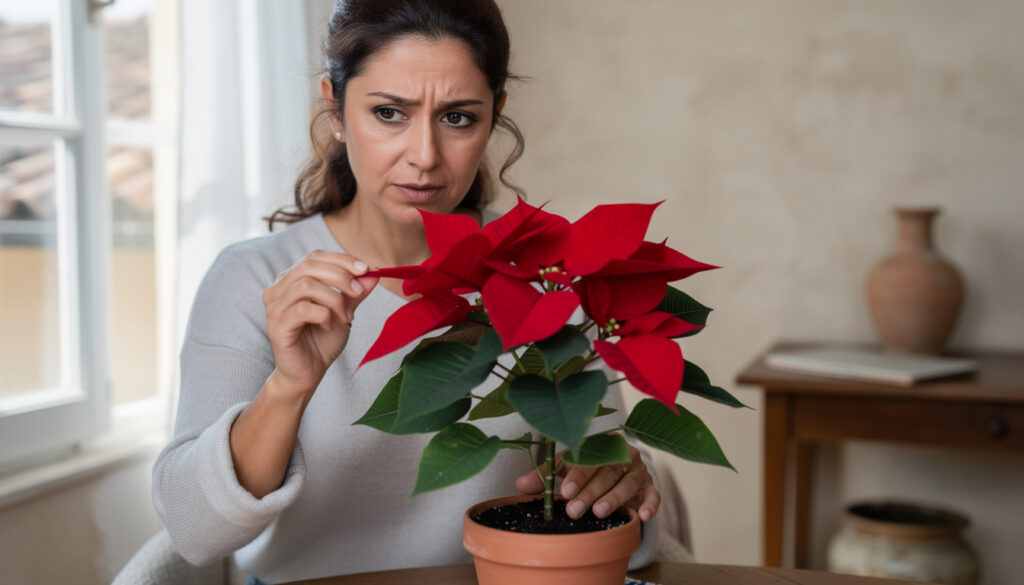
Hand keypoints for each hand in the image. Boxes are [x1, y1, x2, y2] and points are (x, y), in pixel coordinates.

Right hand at [263, 250, 378, 398]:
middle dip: (341, 277)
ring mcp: (274, 306)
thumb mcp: (344, 311)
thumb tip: (373, 273)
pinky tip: (329, 326)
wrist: (308, 373)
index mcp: (292, 279)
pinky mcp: (276, 324)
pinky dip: (323, 315)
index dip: (342, 259)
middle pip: (310, 266)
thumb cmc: (322, 340)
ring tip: (346, 317)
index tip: (366, 269)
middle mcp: (278, 288)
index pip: (315, 256)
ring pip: (307, 286)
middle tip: (359, 293)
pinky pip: (303, 309)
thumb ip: (355, 292)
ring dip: (334, 299)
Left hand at [515, 437, 660, 522]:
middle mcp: (623, 453)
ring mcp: (639, 470)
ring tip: (598, 512)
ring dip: (613, 498)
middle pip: (606, 471)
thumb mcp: (567, 469)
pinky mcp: (650, 487)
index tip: (564, 491)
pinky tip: (642, 516)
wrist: (621, 475)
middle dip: (589, 492)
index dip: (576, 475)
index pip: (588, 457)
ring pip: (627, 483)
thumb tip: (519, 485)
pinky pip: (653, 495)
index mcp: (601, 443)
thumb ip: (546, 476)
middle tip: (574, 510)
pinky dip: (650, 505)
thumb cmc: (589, 470)